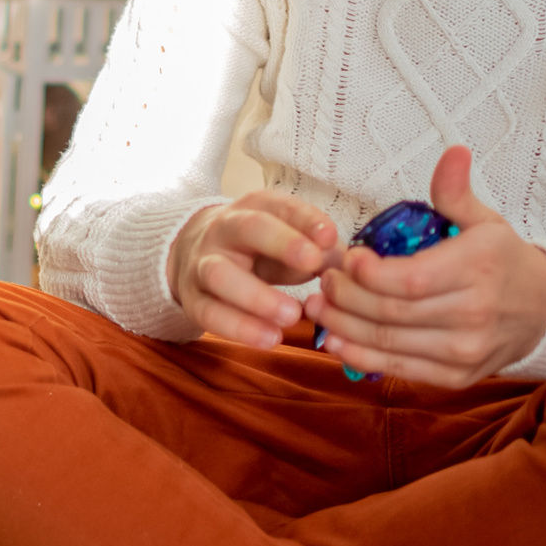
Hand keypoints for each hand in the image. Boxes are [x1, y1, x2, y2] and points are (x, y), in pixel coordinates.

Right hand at [167, 192, 342, 346]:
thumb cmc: (258, 251)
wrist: (193, 257)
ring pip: (220, 275)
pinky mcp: (192, 299)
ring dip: (257, 296)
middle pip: (248, 228)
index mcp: (255, 208)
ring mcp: (203, 263)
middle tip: (312, 264)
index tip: (330, 237)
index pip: (281, 206)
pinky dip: (240, 328)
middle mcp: (225, 230)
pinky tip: (271, 339)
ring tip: (292, 316)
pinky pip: (210, 314)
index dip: (305, 220)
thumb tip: (353, 266)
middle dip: (281, 243)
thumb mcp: (288, 242)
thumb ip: (320, 252)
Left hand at [304, 145, 545, 387]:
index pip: (409, 279)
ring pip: (389, 343)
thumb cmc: (503, 261)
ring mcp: (465, 350)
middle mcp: (473, 314)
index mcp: (477, 269)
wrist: (543, 311)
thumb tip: (453, 152)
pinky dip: (362, 357)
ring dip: (343, 328)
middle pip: (391, 312)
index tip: (346, 259)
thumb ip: (455, 192)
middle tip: (322, 282)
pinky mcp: (457, 376)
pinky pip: (400, 370)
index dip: (367, 274)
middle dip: (346, 297)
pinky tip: (335, 341)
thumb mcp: (485, 221)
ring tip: (317, 308)